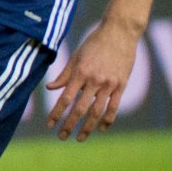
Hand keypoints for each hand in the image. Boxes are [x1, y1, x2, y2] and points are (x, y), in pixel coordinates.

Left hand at [44, 20, 138, 140]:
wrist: (119, 32)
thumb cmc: (94, 43)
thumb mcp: (76, 56)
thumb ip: (64, 74)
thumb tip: (50, 88)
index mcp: (80, 73)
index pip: (65, 98)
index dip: (57, 113)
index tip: (50, 124)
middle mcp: (94, 80)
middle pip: (80, 108)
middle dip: (70, 124)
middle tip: (61, 137)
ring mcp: (109, 84)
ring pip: (97, 111)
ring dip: (88, 127)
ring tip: (80, 138)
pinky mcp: (121, 85)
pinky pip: (114, 106)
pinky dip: (108, 119)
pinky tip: (102, 128)